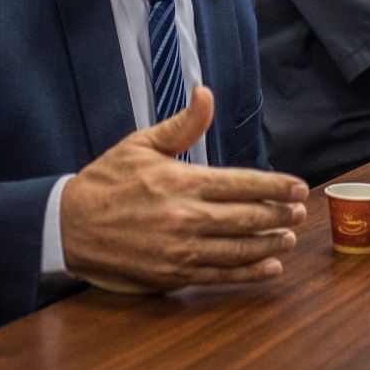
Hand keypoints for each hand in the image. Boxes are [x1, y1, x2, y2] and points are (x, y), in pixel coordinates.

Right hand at [60, 85, 308, 293]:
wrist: (70, 226)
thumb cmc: (106, 182)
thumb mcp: (141, 144)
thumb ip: (181, 125)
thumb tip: (206, 94)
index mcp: (182, 181)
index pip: (242, 183)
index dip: (275, 186)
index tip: (297, 187)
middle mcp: (187, 217)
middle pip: (248, 217)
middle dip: (279, 214)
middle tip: (300, 212)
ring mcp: (182, 250)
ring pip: (239, 248)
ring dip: (269, 242)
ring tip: (289, 236)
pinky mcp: (174, 274)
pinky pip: (221, 275)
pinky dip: (249, 273)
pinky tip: (269, 267)